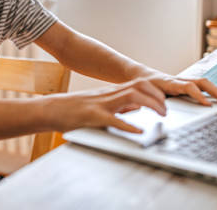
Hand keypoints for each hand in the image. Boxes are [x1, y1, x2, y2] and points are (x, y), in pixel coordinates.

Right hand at [46, 78, 166, 133]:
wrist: (50, 109)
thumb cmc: (72, 110)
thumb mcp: (100, 105)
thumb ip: (118, 106)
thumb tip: (137, 108)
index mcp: (110, 93)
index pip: (138, 84)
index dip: (156, 90)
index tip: (166, 101)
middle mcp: (108, 95)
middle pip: (139, 86)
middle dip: (157, 96)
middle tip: (167, 110)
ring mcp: (100, 103)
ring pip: (131, 97)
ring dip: (150, 105)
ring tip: (161, 116)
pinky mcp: (92, 116)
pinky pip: (113, 119)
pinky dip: (128, 125)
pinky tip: (139, 132)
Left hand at [144, 72, 216, 105]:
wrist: (141, 75)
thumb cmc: (143, 86)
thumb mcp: (146, 95)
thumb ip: (154, 104)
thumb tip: (163, 114)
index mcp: (169, 83)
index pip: (188, 87)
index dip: (199, 95)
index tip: (208, 104)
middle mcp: (179, 80)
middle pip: (201, 82)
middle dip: (215, 91)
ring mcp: (183, 81)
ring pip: (203, 83)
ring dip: (216, 91)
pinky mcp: (184, 84)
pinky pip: (201, 85)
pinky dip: (211, 91)